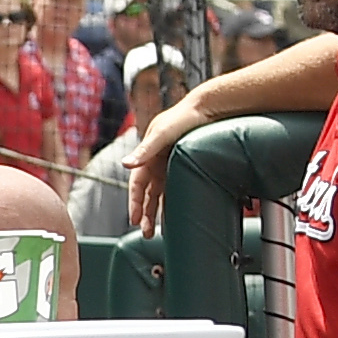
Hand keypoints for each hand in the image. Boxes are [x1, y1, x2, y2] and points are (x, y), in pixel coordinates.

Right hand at [130, 95, 202, 233]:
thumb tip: (126, 165)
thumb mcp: (163, 132)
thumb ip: (145, 149)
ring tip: (158, 231)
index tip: (135, 220)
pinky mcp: (187, 165)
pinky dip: (173, 202)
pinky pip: (177, 188)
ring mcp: (171, 165)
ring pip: (161, 194)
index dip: (135, 203)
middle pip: (148, 194)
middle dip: (145, 214)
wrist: (211, 104)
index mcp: (147, 156)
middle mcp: (157, 162)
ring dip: (158, 212)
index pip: (137, 185)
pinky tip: (175, 215)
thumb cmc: (186, 115)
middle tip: (147, 233)